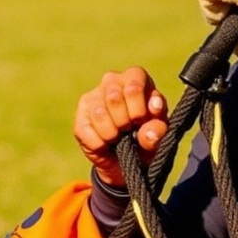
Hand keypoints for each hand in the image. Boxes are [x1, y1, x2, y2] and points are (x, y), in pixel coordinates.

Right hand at [73, 67, 169, 186]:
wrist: (127, 160)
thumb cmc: (146, 136)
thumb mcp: (157, 134)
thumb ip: (157, 130)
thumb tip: (149, 133)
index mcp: (135, 77)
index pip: (134, 85)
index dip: (139, 108)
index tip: (141, 120)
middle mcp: (112, 81)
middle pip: (114, 99)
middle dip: (125, 122)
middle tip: (129, 129)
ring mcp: (92, 97)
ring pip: (99, 114)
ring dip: (112, 134)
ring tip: (118, 137)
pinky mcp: (80, 117)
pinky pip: (86, 131)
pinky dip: (100, 143)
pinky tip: (106, 143)